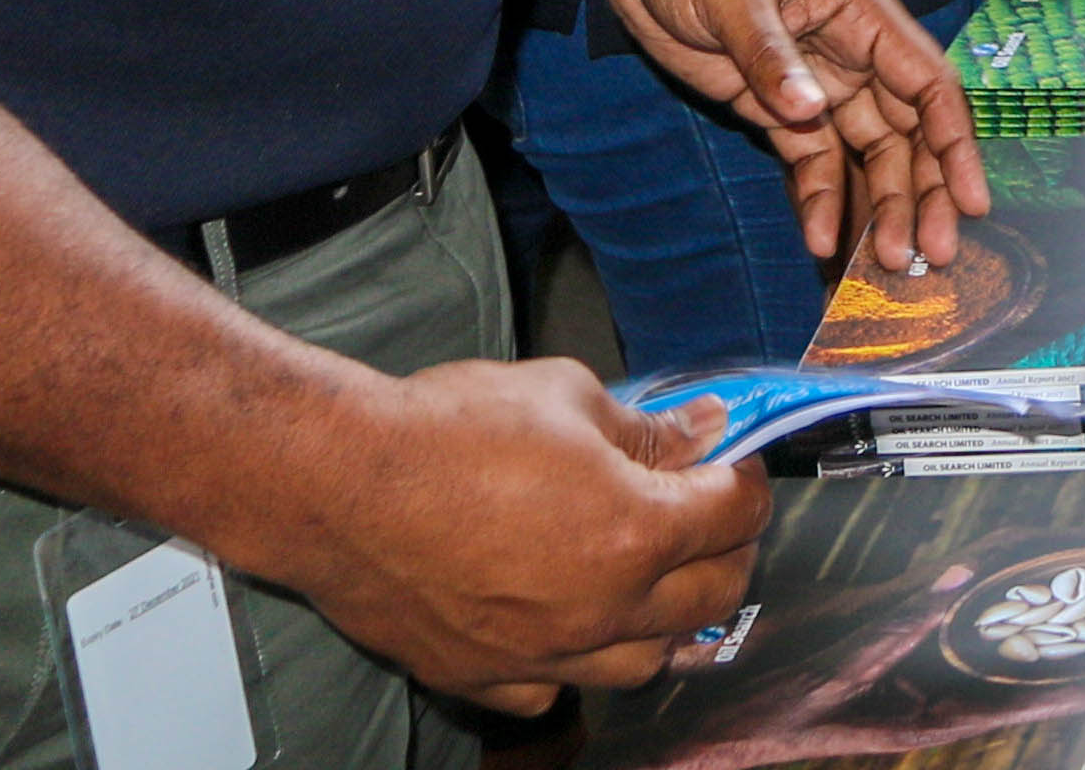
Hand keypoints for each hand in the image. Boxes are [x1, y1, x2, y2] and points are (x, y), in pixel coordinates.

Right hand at [253, 355, 770, 710]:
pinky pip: (559, 688)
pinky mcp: (487, 678)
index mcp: (636, 532)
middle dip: (729, 550)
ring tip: (656, 576)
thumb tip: (700, 430)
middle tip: (711, 516)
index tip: (734, 461)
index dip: (744, 478)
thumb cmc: (449, 432)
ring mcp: (545, 655)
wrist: (341, 486)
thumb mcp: (569, 397)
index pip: (735, 514)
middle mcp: (602, 609)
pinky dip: (579, 660)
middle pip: (712, 596)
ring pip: (647, 661)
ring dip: (667, 618)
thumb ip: (645, 428)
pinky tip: (570, 623)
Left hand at [590, 0, 989, 274]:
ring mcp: (815, 83)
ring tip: (884, 264)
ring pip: (866, 155)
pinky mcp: (774, 107)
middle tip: (930, 255)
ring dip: (880, 206)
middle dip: (923, 192)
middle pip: (907, 131)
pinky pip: (811, 162)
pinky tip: (821, 239)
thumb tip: (810, 112)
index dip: (955, 143)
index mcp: (861, 13)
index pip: (928, 84)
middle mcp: (852, 53)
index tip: (972, 200)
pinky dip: (820, 200)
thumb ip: (771, 55)